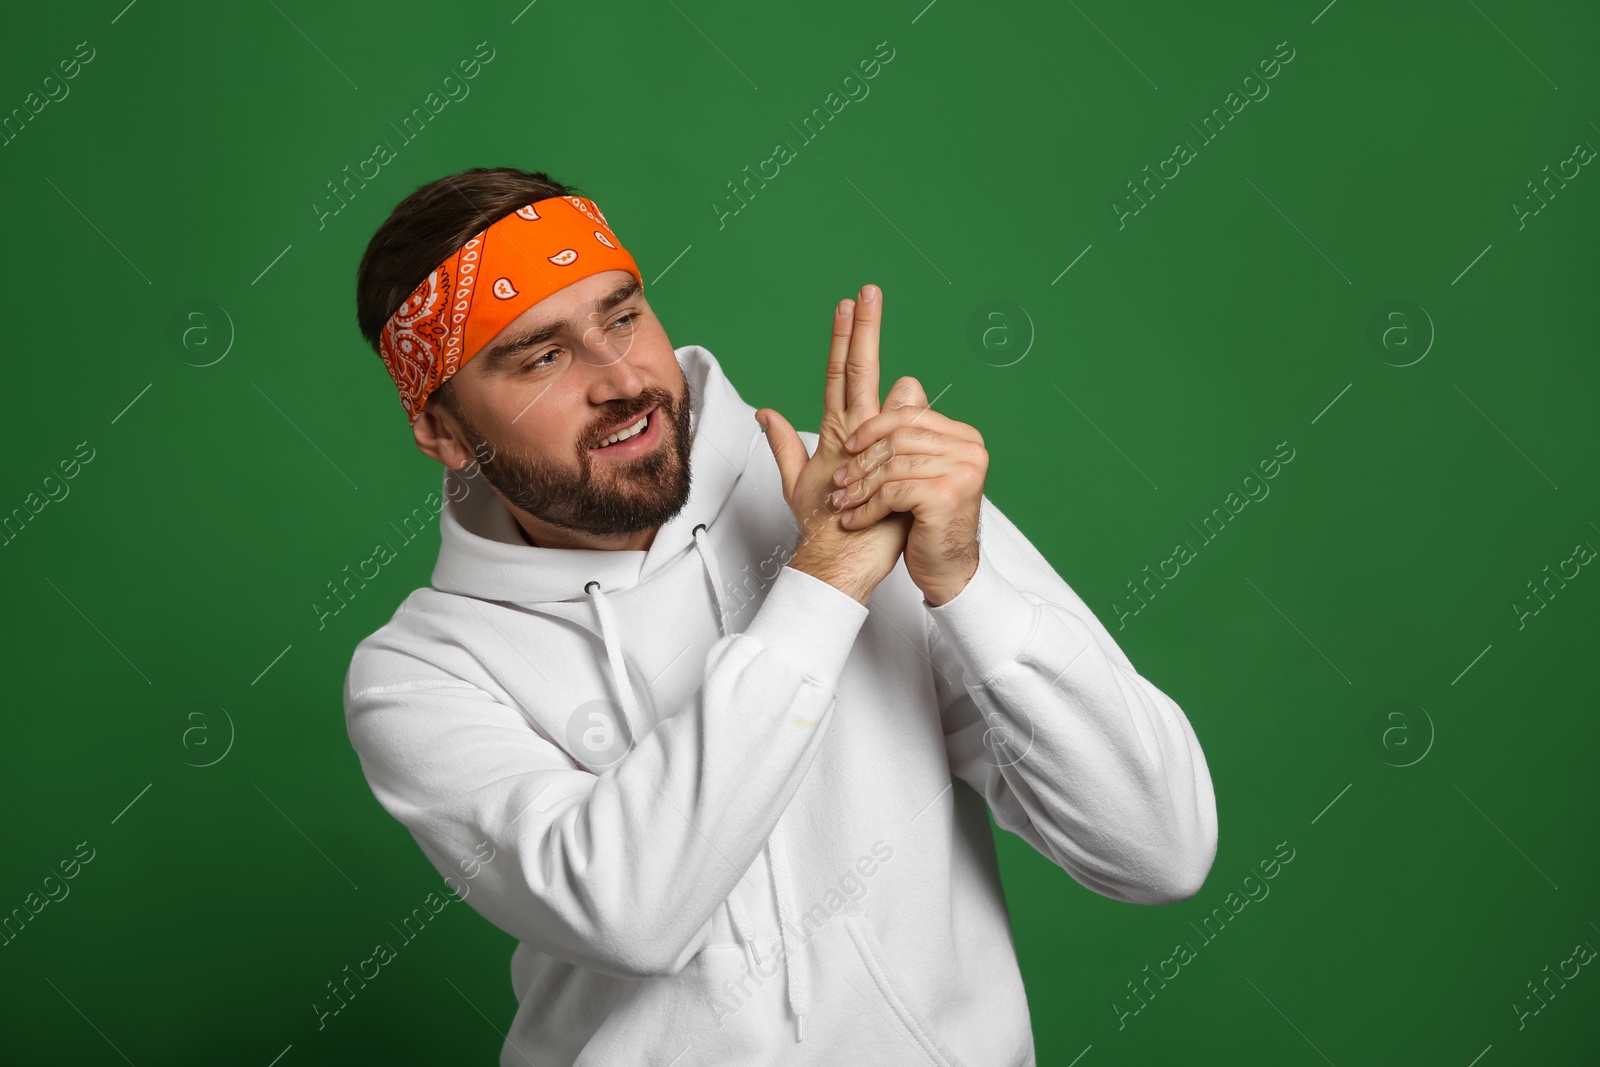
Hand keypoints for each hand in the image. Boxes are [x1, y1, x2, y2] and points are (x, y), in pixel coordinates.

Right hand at [756, 284, 912, 604]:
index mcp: (836, 434)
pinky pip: (891, 431)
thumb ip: (789, 443)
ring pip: (863, 385)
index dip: (844, 340)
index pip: (839, 375)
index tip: (848, 308)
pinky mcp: (872, 464)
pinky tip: (908, 386)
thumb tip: (767, 413)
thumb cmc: (828, 528)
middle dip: (857, 329)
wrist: (833, 562)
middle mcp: (846, 432)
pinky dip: (899, 408)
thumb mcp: (805, 480)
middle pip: (851, 369)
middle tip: (863, 292)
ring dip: (863, 346)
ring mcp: (858, 445)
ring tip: (866, 306)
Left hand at [826, 378, 987, 605]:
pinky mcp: (945, 496)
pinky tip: (855, 520)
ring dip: (860, 487)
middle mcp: (968, 449)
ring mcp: (961, 471)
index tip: (849, 445)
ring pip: (891, 466)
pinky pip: (892, 492)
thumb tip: (900, 383)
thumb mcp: (914, 473)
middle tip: (839, 482)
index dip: (872, 426)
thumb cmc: (926, 521)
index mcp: (962, 437)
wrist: (945, 567)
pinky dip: (867, 509)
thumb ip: (906, 435)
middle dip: (861, 461)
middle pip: (897, 438)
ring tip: (843, 502)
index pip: (909, 414)